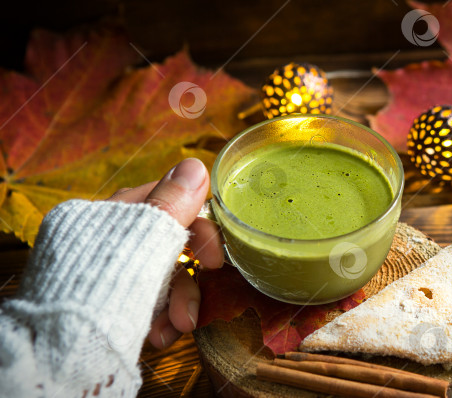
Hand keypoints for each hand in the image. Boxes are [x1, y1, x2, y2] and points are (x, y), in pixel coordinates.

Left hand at [106, 158, 223, 348]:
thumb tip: (196, 165)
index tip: (217, 258)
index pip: (163, 203)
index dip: (198, 227)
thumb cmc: (106, 288)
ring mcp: (103, 277)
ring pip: (160, 280)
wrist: (66, 353)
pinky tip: (159, 336)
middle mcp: (101, 243)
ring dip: (179, 303)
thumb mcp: (146, 240)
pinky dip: (160, 319)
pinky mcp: (107, 308)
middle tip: (205, 293)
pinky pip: (146, 305)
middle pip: (165, 247)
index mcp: (102, 215)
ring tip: (180, 326)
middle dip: (189, 276)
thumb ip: (173, 204)